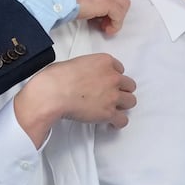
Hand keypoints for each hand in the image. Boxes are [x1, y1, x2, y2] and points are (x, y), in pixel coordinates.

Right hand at [13, 54, 136, 145]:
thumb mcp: (76, 62)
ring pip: (131, 101)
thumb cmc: (57, 77)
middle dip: (121, 90)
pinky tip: (111, 122)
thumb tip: (84, 76)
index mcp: (105, 61)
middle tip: (111, 95)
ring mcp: (113, 96)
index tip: (107, 82)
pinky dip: (117, 122)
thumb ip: (88, 68)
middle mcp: (113, 77)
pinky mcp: (109, 113)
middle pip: (129, 85)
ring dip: (122, 105)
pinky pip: (123, 120)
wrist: (54, 93)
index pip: (120, 68)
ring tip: (112, 109)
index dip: (113, 76)